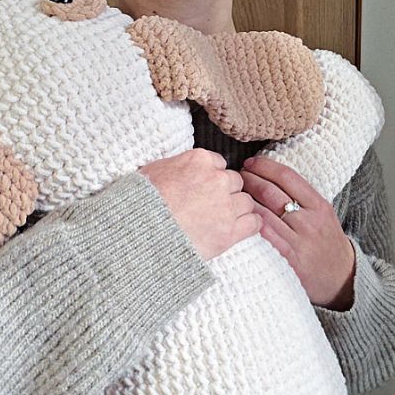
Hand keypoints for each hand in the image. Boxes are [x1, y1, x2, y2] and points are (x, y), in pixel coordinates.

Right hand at [139, 150, 260, 260]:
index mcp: (199, 161)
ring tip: (221, 220)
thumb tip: (180, 170)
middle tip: (211, 205)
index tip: (204, 187)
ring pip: (246, 202)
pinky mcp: (230, 231)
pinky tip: (239, 229)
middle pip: (234, 181)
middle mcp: (217, 180)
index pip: (218, 163)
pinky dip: (249, 225)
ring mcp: (226, 206)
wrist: (140, 233)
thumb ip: (176, 166)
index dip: (211, 177)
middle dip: (225, 192)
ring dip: (236, 209)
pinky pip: (254, 223)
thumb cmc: (141, 203)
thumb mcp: (154, 171)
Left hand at [240, 155, 355, 309]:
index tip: (251, 162)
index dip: (265, 166)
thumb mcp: (324, 215)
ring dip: (243, 200)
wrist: (342, 278)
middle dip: (249, 179)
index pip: (288, 176)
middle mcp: (309, 221)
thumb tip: (271, 176)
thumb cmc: (327, 243)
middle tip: (238, 176)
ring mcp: (298, 240)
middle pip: (271, 192)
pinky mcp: (288, 258)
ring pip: (263, 212)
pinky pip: (264, 236)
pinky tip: (239, 218)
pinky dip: (249, 223)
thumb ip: (302, 197)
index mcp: (319, 205)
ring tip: (233, 195)